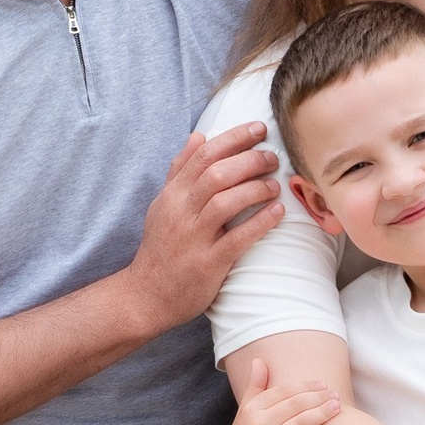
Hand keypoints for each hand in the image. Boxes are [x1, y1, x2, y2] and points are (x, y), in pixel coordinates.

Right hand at [124, 124, 284, 332]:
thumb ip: (180, 170)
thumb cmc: (161, 247)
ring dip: (255, 189)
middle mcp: (180, 212)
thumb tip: (198, 136)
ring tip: (275, 185)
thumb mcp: (163, 204)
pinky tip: (277, 212)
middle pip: (216, 174)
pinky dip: (259, 223)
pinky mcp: (207, 264)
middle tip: (272, 157)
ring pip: (224, 202)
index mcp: (172, 195)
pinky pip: (236, 239)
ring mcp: (193, 238)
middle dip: (249, 160)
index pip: (203, 155)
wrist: (147, 295)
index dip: (234, 138)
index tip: (258, 129)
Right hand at [221, 358, 340, 424]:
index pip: (283, 391)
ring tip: (338, 407)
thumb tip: (259, 360)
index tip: (322, 384)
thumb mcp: (244, 416)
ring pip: (301, 423)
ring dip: (322, 413)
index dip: (305, 386)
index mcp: (250, 410)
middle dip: (318, 397)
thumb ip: (253, 388)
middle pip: (295, 404)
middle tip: (335, 394)